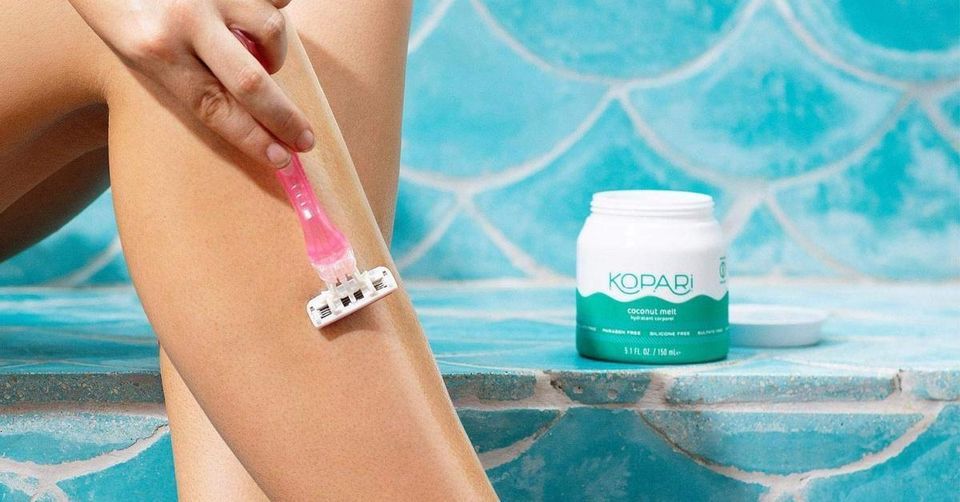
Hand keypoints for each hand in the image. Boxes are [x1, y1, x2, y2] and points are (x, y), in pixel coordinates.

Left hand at [70, 0, 313, 166]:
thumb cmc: (115, 6)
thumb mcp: (136, 48)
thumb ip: (188, 74)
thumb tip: (249, 107)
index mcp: (154, 51)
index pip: (214, 107)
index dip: (253, 139)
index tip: (281, 159)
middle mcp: (184, 21)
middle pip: (251, 82)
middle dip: (285, 117)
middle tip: (306, 140)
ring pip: (270, 29)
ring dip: (274, 52)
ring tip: (261, 56)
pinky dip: (275, 6)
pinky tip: (262, 12)